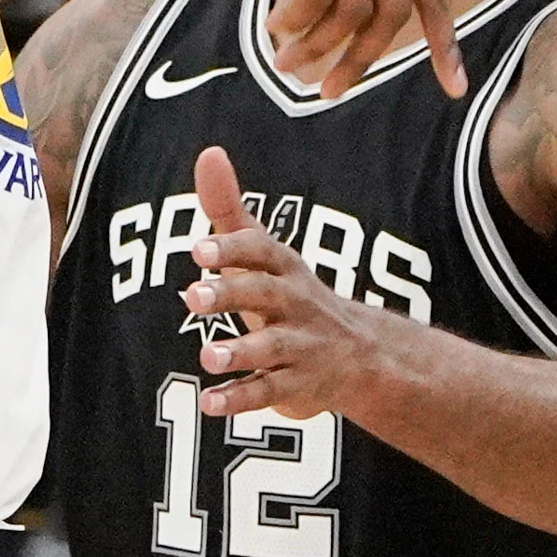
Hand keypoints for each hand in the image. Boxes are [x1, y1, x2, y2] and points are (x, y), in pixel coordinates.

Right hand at [169, 0, 462, 97]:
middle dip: (361, 60)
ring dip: (316, 47)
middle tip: (328, 92)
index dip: (445, 43)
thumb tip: (373, 43)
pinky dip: (293, 23)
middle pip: (391, 10)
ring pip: (351, 9)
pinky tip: (271, 25)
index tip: (456, 90)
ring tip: (285, 62)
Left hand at [181, 146, 383, 418]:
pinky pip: (271, 392)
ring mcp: (301, 346)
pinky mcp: (299, 385)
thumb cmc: (292, 296)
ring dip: (241, 351)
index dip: (231, 248)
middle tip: (193, 296)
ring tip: (208, 354)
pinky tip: (210, 403)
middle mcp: (296, 304)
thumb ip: (230, 209)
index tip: (197, 249)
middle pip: (266, 294)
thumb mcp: (265, 254)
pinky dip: (241, 399)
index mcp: (285, 269)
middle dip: (232, 293)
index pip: (262, 250)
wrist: (364, 356)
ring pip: (273, 347)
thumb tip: (209, 153)